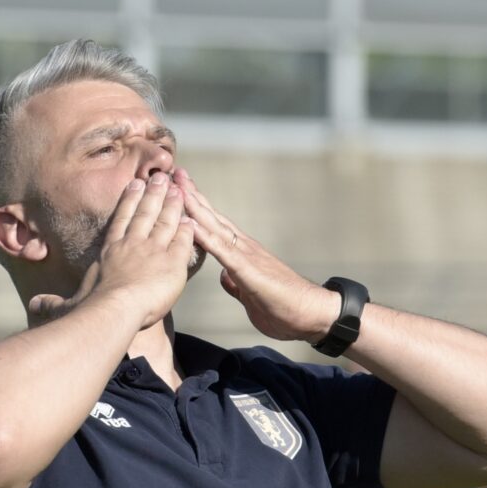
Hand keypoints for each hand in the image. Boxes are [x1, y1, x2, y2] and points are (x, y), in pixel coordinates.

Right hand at [30, 174, 195, 326]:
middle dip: (154, 193)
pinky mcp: (172, 263)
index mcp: (109, 252)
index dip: (128, 201)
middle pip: (145, 213)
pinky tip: (192, 220)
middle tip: (161, 177)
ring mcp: (153, 251)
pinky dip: (187, 230)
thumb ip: (53, 303)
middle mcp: (131, 246)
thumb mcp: (67, 304)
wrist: (112, 310)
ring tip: (179, 189)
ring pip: (165, 221)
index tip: (135, 184)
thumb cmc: (88, 309)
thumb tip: (32, 306)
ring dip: (173, 204)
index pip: (120, 221)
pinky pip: (183, 242)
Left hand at [174, 168, 334, 344]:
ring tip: (179, 187)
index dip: (197, 208)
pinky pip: (221, 250)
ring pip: (215, 227)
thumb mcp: (250, 295)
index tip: (180, 190)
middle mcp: (243, 248)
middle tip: (174, 173)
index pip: (215, 226)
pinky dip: (204, 235)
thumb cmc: (284, 308)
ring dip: (195, 207)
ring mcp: (246, 256)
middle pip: (212, 218)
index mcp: (242, 254)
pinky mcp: (248, 270)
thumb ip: (236, 283)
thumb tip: (225, 276)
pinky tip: (189, 223)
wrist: (312, 314)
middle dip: (192, 196)